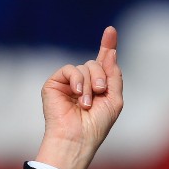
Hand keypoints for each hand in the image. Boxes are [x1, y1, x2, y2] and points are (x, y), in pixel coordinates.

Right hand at [35, 26, 122, 168]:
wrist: (78, 138)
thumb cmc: (96, 125)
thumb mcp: (114, 99)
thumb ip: (114, 75)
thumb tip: (111, 52)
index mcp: (98, 86)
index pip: (103, 62)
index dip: (107, 45)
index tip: (111, 30)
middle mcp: (83, 82)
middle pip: (96, 63)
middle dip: (102, 77)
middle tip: (100, 93)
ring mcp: (68, 82)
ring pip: (85, 67)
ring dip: (90, 85)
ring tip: (87, 103)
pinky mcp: (54, 83)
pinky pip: (70, 69)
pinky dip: (77, 80)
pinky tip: (77, 94)